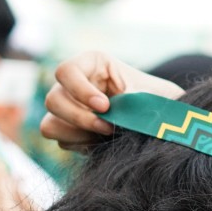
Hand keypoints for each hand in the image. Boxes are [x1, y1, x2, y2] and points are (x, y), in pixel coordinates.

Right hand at [39, 52, 180, 149]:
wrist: (160, 119)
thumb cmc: (156, 98)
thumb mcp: (149, 94)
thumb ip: (130, 103)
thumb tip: (117, 120)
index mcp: (91, 65)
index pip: (66, 71)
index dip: (81, 90)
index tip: (105, 106)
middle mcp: (73, 85)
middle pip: (53, 100)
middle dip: (80, 118)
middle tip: (108, 128)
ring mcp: (68, 108)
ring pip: (50, 124)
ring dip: (78, 134)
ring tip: (106, 136)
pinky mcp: (69, 130)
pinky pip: (62, 141)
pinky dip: (81, 146)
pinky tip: (102, 143)